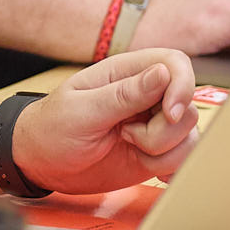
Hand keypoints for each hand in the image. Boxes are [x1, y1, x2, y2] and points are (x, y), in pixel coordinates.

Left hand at [14, 48, 198, 194]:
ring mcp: (152, 124)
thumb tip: (163, 73)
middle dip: (164, 129)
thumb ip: (124, 94)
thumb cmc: (51, 128)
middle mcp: (145, 95)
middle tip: (126, 134)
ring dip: (162, 150)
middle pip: (187, 104)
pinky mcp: (155, 150)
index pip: (175, 63)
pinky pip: (183, 157)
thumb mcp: (82, 111)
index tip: (169, 113)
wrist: (41, 163)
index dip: (182, 86)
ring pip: (189, 134)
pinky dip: (168, 166)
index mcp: (125, 72)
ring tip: (127, 146)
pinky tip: (144, 164)